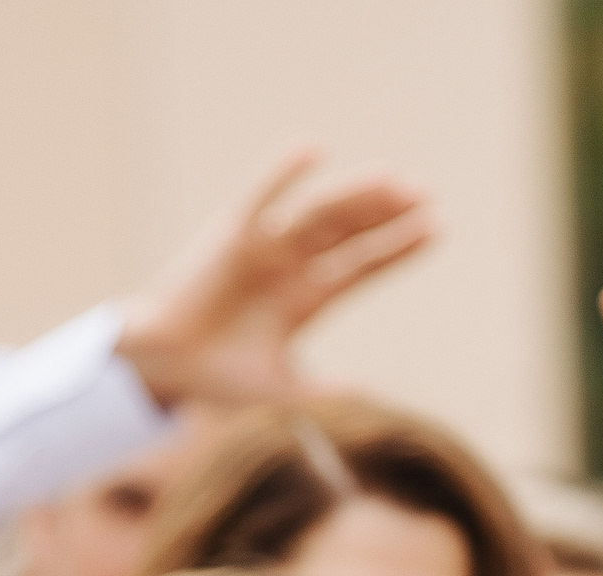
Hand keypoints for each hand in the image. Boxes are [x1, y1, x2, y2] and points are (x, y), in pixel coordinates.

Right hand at [119, 148, 434, 409]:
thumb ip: (326, 393)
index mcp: (309, 300)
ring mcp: (264, 247)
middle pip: (350, 232)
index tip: (438, 228)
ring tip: (394, 180)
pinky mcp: (230, 235)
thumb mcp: (282, 392)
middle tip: (427, 195)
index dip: (399, 247)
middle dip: (387, 215)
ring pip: (319, 213)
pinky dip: (283, 172)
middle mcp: (292, 267)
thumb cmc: (222, 382)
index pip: (363, 264)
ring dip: (355, 196)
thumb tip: (374, 399)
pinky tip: (313, 149)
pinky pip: (261, 196)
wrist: (165, 369)